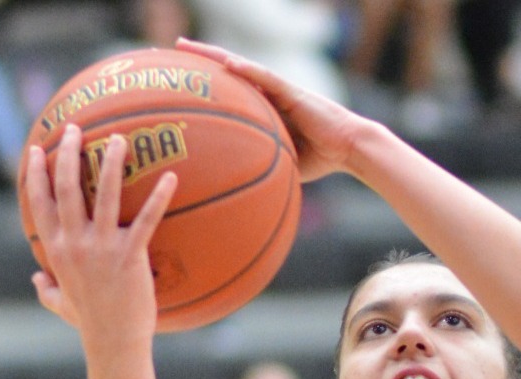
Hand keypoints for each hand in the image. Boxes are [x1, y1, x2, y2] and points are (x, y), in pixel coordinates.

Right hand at [23, 124, 177, 352]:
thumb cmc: (88, 323)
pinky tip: (170, 177)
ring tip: (119, 139)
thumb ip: (45, 289)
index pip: (39, 203)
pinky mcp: (130, 256)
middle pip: (67, 188)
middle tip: (76, 129)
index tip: (36, 149)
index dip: (35, 174)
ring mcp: (102, 249)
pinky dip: (159, 197)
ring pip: (104, 195)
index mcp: (55, 250)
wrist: (113, 342)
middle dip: (69, 154)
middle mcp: (74, 244)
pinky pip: (147, 220)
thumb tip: (36, 279)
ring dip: (111, 163)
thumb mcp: (59, 304)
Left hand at [175, 38, 367, 183]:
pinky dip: (247, 70)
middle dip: (199, 60)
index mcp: (264, 107)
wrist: (349, 148)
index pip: (229, 89)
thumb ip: (261, 166)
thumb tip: (238, 188)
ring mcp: (279, 89)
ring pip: (241, 67)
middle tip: (171, 50)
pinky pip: (267, 78)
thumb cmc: (320, 158)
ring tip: (185, 47)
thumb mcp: (282, 162)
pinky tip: (227, 64)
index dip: (205, 83)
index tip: (178, 80)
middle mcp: (267, 92)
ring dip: (213, 56)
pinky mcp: (293, 91)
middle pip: (228, 71)